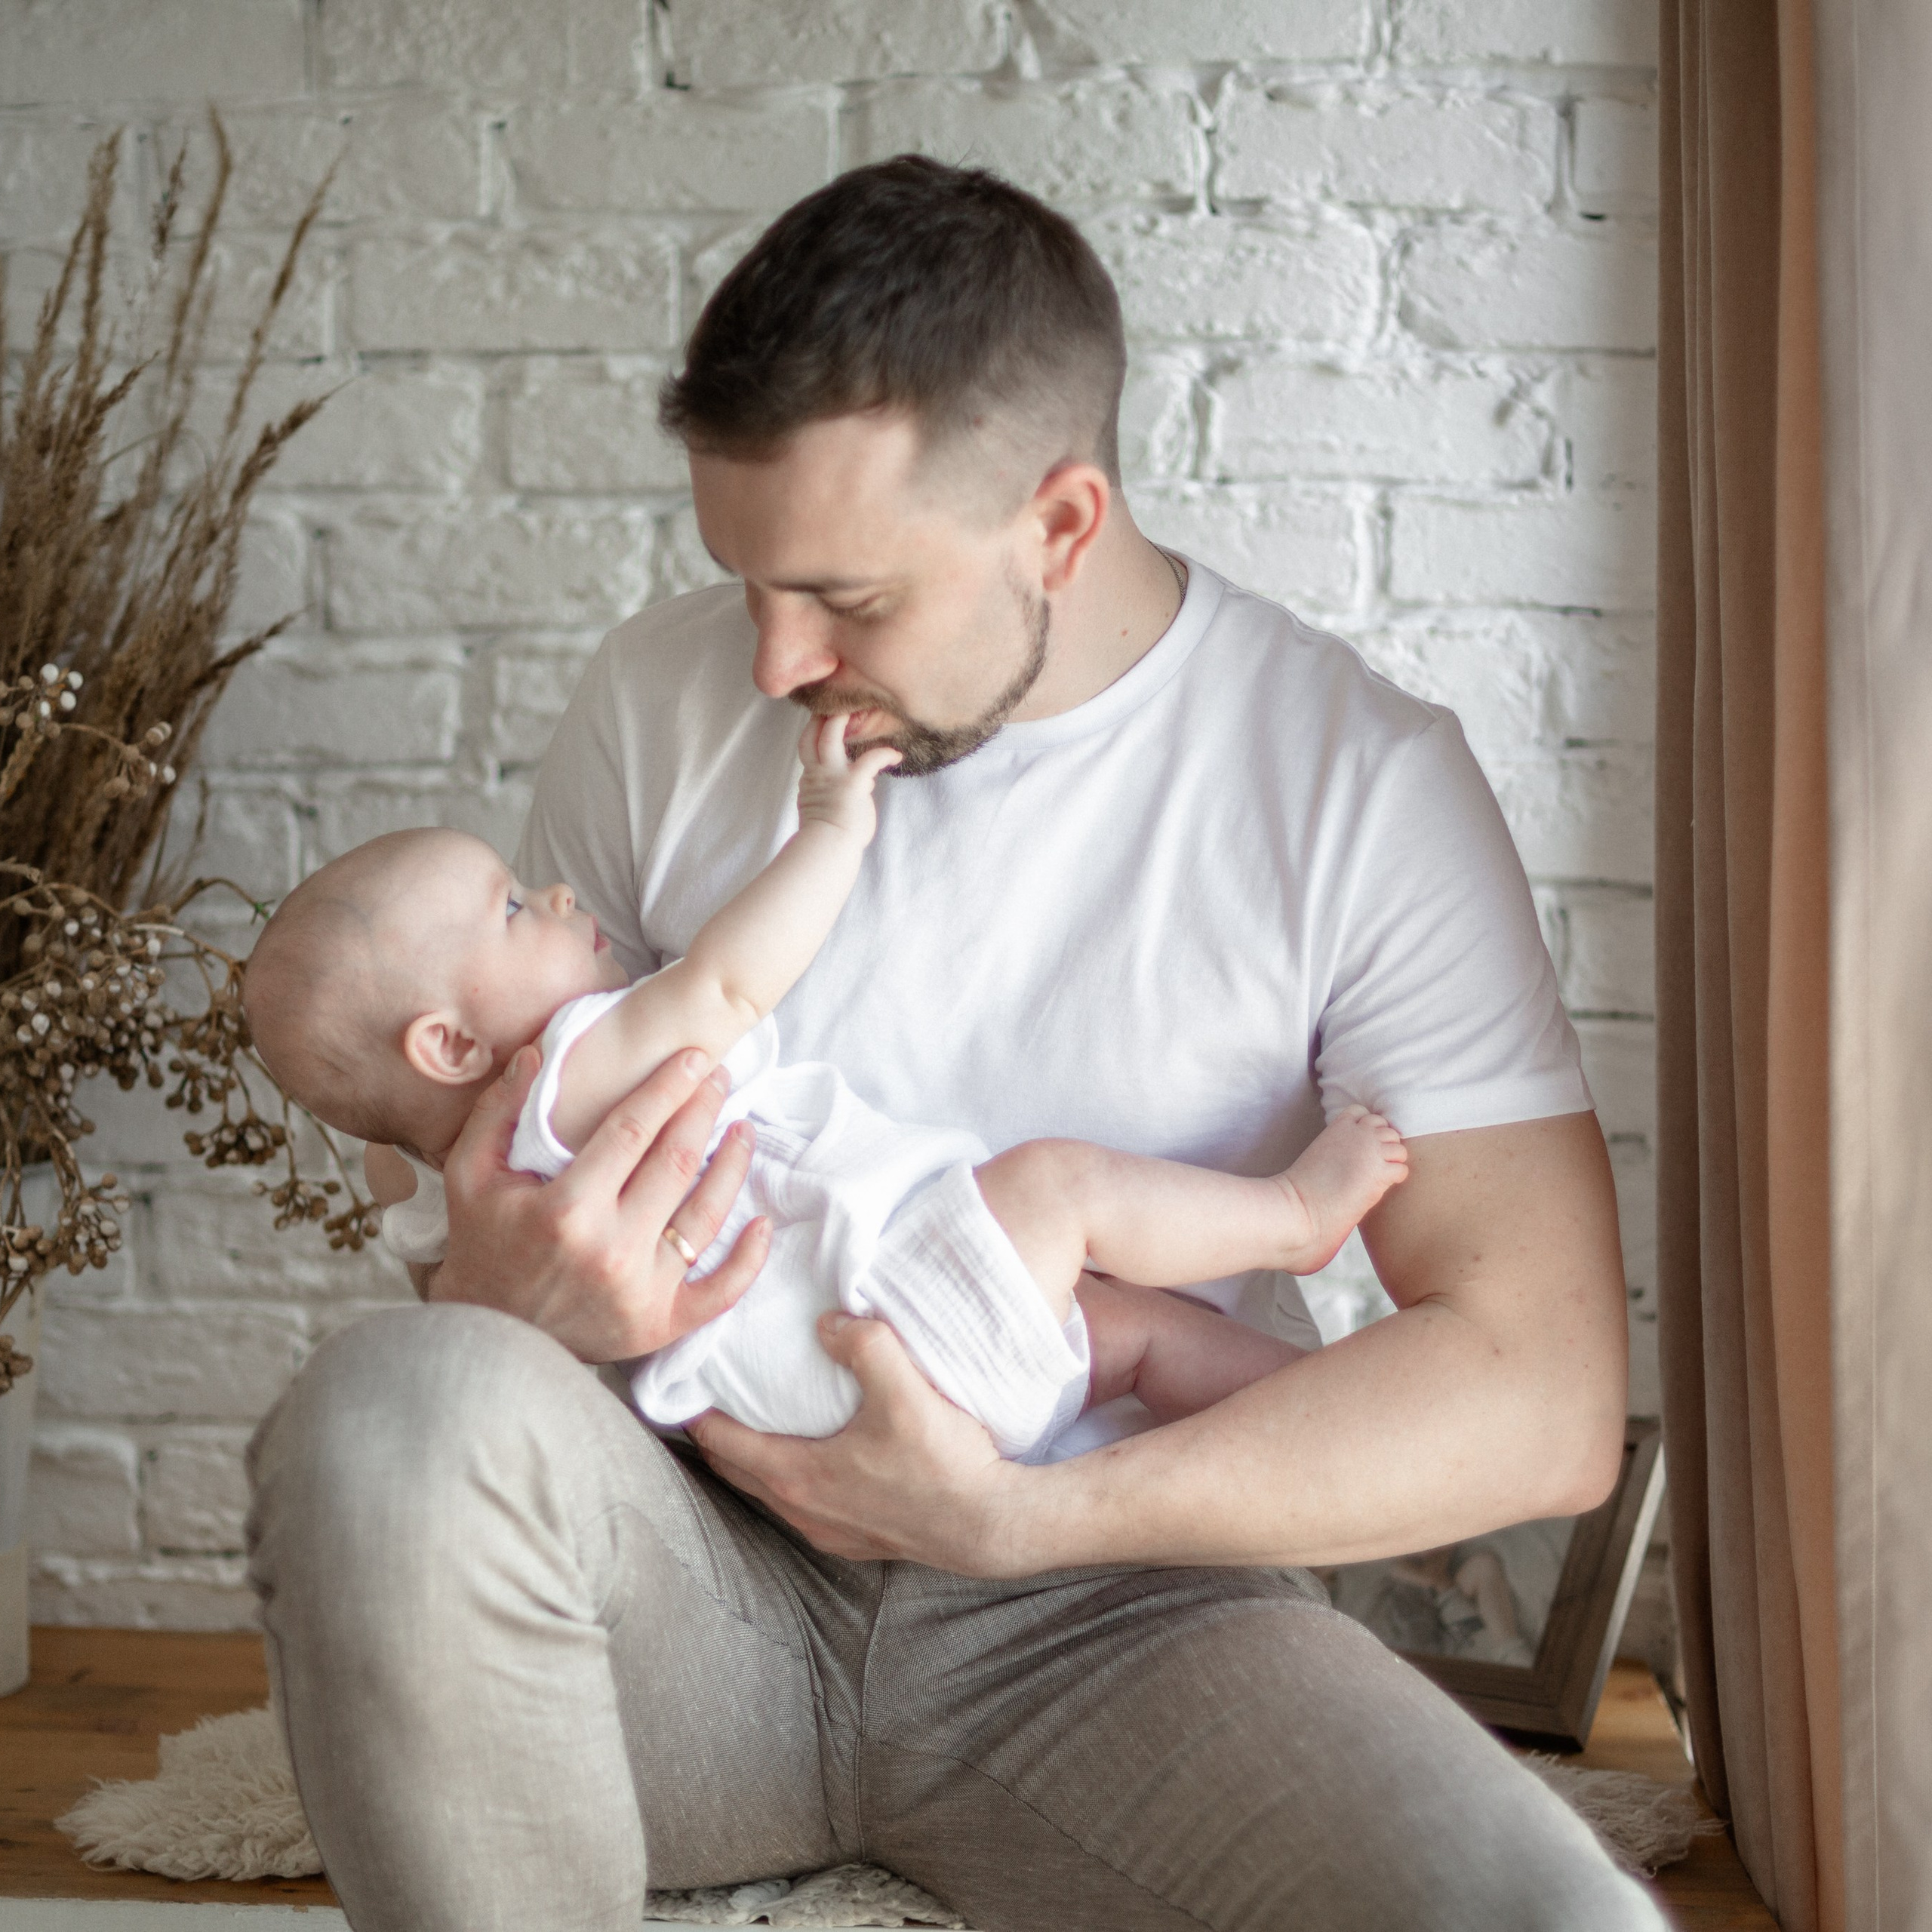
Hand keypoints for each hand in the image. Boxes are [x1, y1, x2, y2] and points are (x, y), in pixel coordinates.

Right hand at [430, 1043, 770, 1362]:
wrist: (488, 1335)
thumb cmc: (482, 1247)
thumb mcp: (471, 1175)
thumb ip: (499, 1110)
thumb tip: (535, 1054)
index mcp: (567, 1208)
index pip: (634, 1129)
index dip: (668, 1088)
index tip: (692, 1057)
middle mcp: (612, 1249)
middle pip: (678, 1163)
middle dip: (704, 1110)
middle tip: (719, 1078)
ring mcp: (642, 1291)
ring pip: (707, 1216)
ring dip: (733, 1166)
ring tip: (743, 1130)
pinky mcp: (660, 1326)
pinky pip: (720, 1291)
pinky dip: (748, 1259)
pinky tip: (762, 1222)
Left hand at [686, 1311, 1031, 1574]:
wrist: (990, 1524)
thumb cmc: (943, 1463)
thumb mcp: (904, 1390)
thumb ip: (863, 1344)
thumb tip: (830, 1321)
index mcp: (796, 1475)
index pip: (720, 1443)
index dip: (693, 1412)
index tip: (677, 1383)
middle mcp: (801, 1511)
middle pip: (734, 1470)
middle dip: (714, 1435)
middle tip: (704, 1397)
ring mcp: (827, 1531)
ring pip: (767, 1491)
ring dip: (751, 1458)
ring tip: (752, 1421)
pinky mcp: (855, 1540)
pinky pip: (801, 1505)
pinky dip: (788, 1478)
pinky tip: (811, 1457)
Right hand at [795, 713, 900, 841]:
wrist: (828, 851)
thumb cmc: (831, 839)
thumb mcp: (831, 810)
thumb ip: (843, 791)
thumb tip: (867, 782)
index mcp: (812, 781)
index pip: (808, 747)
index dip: (815, 730)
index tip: (825, 718)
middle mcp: (818, 774)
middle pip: (811, 734)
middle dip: (821, 716)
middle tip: (835, 702)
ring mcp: (832, 776)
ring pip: (830, 735)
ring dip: (842, 718)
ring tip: (859, 708)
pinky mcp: (851, 783)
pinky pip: (870, 759)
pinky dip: (885, 754)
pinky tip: (896, 756)